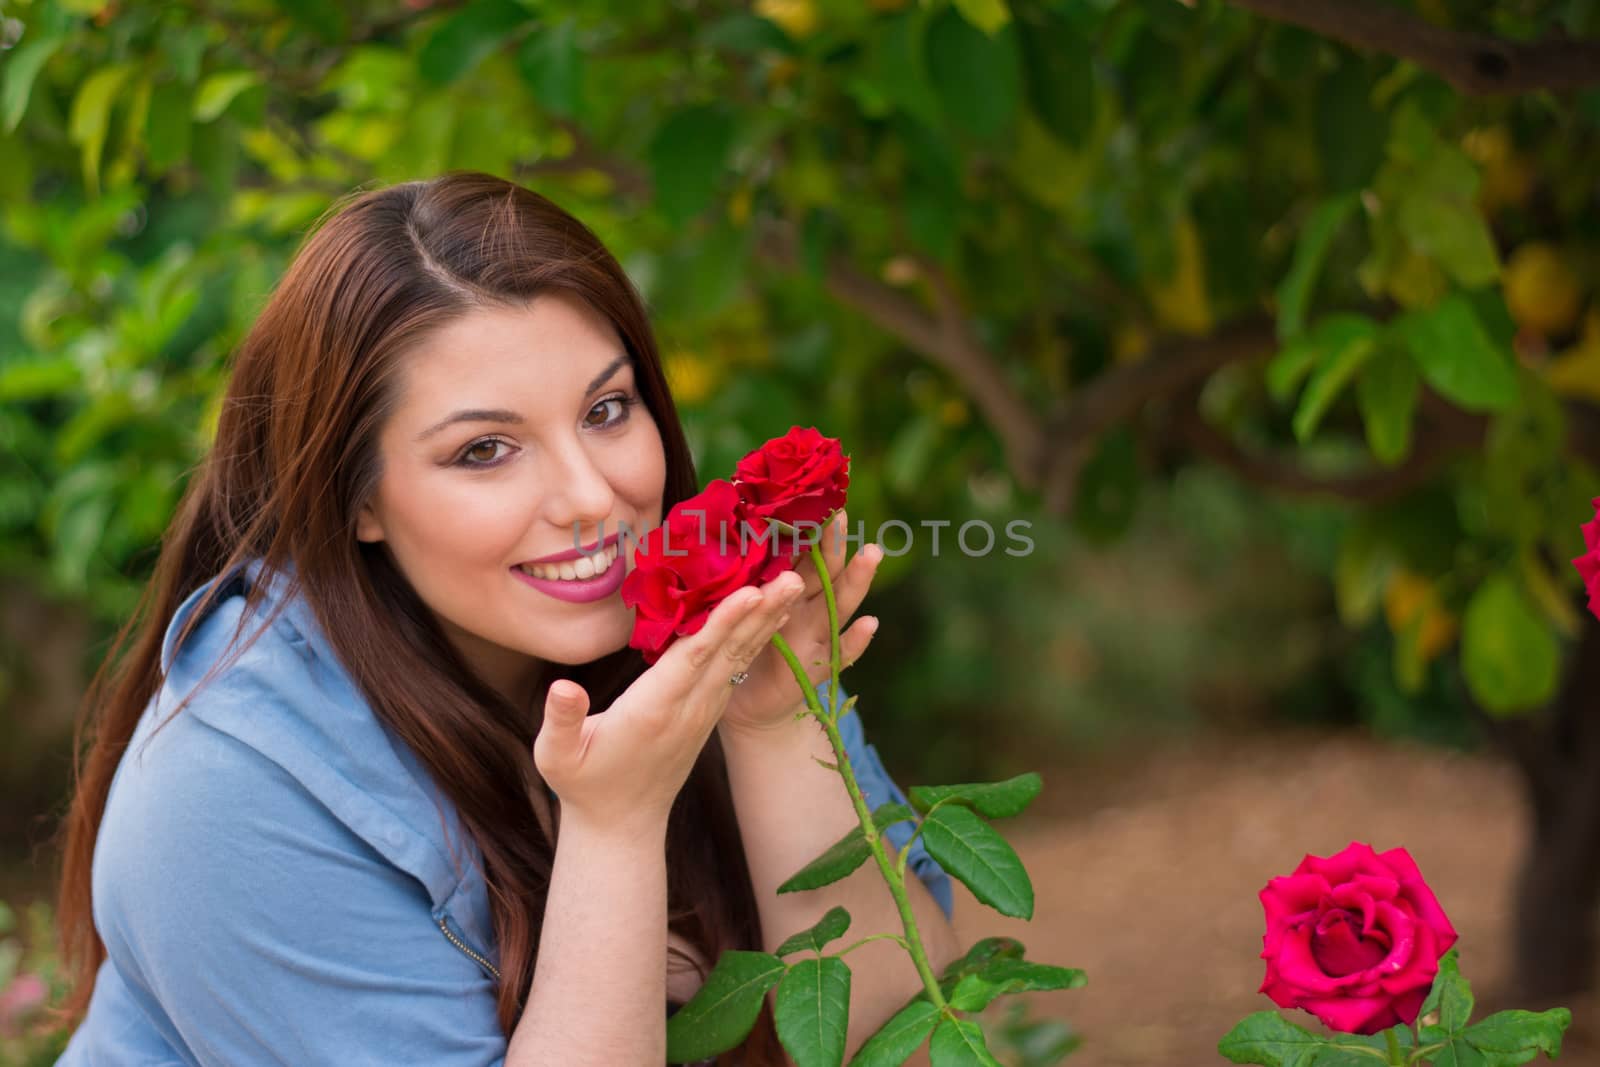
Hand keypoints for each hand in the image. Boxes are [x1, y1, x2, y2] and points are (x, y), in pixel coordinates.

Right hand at [532, 566, 804, 834]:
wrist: (622, 823)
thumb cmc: (584, 784)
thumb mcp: (557, 756)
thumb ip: (561, 719)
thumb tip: (562, 687)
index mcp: (653, 710)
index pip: (693, 658)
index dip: (722, 624)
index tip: (751, 594)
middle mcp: (687, 707)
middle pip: (729, 651)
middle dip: (760, 612)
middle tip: (794, 576)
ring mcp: (703, 711)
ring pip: (739, 657)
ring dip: (767, 620)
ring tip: (794, 585)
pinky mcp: (707, 712)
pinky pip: (736, 668)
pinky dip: (756, 638)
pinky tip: (772, 614)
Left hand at [720, 509, 883, 736]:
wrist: (743, 704)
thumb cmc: (734, 648)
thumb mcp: (728, 607)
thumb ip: (728, 576)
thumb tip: (706, 528)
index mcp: (781, 588)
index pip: (796, 551)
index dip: (803, 527)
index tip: (808, 496)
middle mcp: (805, 607)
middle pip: (824, 570)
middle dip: (834, 543)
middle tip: (841, 513)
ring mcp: (817, 635)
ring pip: (841, 603)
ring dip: (857, 579)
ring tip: (870, 553)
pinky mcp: (818, 667)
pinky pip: (842, 654)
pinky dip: (857, 640)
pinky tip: (869, 623)